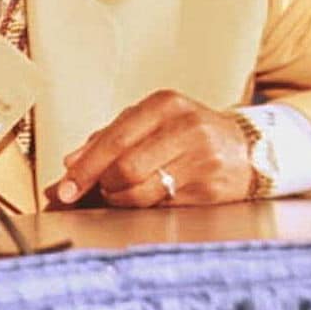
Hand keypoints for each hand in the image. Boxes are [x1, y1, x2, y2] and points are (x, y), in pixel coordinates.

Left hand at [50, 90, 251, 206]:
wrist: (246, 148)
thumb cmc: (184, 133)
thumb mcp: (148, 122)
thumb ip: (108, 137)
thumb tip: (70, 162)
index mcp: (163, 104)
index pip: (114, 140)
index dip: (85, 167)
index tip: (64, 189)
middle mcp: (185, 128)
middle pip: (125, 167)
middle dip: (101, 184)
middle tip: (96, 191)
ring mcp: (202, 159)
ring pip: (142, 190)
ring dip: (121, 198)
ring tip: (121, 192)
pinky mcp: (212, 189)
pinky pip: (163, 204)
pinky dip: (145, 205)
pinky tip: (147, 197)